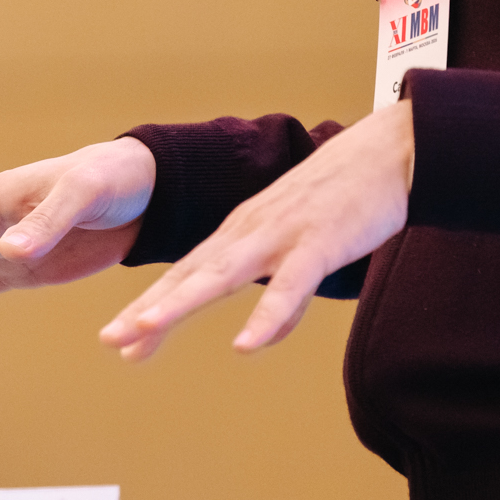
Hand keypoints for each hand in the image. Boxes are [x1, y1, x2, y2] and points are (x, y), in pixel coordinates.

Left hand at [99, 104, 413, 360]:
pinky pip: (290, 287)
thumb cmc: (347, 201)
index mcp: (243, 232)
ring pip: (222, 275)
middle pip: (190, 275)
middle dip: (147, 309)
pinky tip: (245, 346)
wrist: (391, 152)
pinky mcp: (319, 243)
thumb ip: (280, 294)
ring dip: (180, 303)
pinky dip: (267, 317)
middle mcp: (250, 232)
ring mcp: (281, 235)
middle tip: (108, 340)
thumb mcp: (302, 250)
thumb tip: (259, 339)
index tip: (118, 341)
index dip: (151, 307)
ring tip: (144, 329)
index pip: (186, 275)